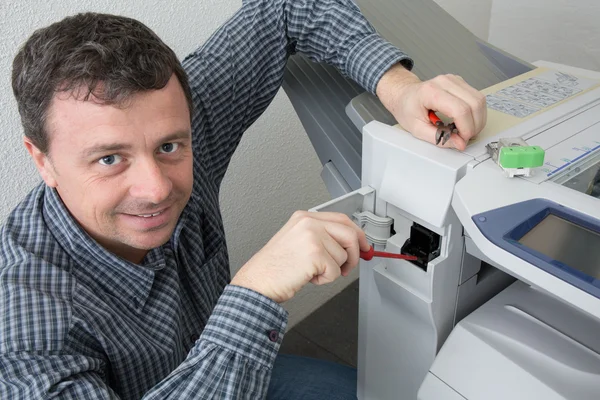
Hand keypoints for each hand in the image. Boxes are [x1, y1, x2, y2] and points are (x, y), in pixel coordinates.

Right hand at [230, 211, 369, 302]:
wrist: (258, 281)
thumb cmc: (274, 267)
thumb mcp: (297, 240)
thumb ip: (322, 237)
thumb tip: (351, 243)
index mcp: (304, 217)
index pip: (342, 219)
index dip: (357, 234)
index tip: (364, 245)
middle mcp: (309, 223)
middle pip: (349, 234)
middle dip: (354, 254)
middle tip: (346, 267)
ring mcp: (312, 237)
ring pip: (343, 255)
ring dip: (332, 270)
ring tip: (311, 271)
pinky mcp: (315, 254)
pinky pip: (335, 271)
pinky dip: (325, 279)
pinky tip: (308, 276)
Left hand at [376, 63, 486, 150]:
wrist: (403, 94)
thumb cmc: (407, 108)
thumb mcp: (417, 129)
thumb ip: (438, 138)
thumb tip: (460, 143)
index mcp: (431, 92)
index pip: (460, 110)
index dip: (466, 128)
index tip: (462, 140)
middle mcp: (445, 82)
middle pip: (475, 103)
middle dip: (475, 125)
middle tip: (465, 137)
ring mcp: (454, 80)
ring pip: (480, 99)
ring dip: (478, 119)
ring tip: (466, 130)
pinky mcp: (460, 82)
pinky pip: (477, 97)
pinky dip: (476, 112)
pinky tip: (466, 120)